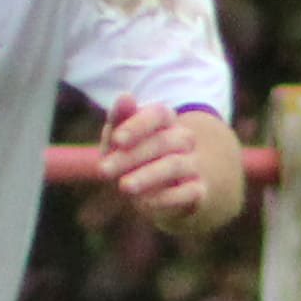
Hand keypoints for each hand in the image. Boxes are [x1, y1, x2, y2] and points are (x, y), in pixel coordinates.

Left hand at [100, 99, 247, 235]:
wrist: (167, 190)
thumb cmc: (135, 157)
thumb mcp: (121, 139)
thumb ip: (119, 120)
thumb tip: (126, 96)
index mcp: (166, 121)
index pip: (159, 114)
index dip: (138, 125)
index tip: (116, 140)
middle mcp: (183, 140)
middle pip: (163, 142)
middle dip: (131, 156)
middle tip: (102, 170)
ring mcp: (193, 165)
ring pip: (175, 165)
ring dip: (148, 176)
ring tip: (124, 187)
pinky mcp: (198, 191)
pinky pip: (188, 193)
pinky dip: (166, 198)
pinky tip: (143, 205)